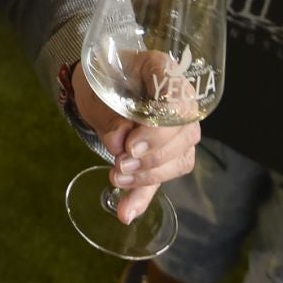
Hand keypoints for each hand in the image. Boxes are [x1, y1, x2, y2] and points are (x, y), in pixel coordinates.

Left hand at [71, 61, 200, 224]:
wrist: (97, 89)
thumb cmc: (101, 81)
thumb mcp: (97, 90)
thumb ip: (110, 114)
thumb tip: (118, 142)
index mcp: (163, 70)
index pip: (178, 99)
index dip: (160, 128)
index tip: (131, 146)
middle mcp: (180, 98)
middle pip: (185, 133)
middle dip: (153, 156)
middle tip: (120, 164)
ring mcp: (178, 127)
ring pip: (181, 158)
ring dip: (149, 175)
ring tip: (116, 177)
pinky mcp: (167, 152)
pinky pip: (164, 177)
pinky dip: (143, 195)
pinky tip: (126, 212)